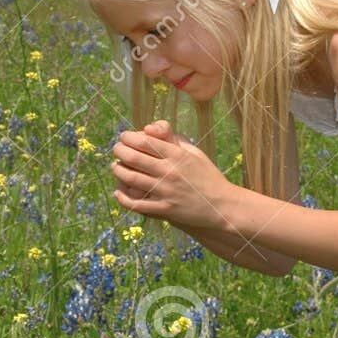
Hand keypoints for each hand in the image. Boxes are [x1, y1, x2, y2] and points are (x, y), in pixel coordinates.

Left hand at [111, 119, 231, 229]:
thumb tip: (150, 128)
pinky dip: (122, 197)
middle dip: (119, 150)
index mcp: (177, 155)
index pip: (145, 141)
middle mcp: (169, 171)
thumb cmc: (207, 176)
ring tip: (116, 166)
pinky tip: (118, 191)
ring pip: (131, 178)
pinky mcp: (164, 209)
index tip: (124, 137)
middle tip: (117, 149)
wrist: (221, 206)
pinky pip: (136, 204)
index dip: (128, 137)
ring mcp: (166, 191)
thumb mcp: (194, 152)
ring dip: (118, 170)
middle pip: (134, 157)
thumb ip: (173, 138)